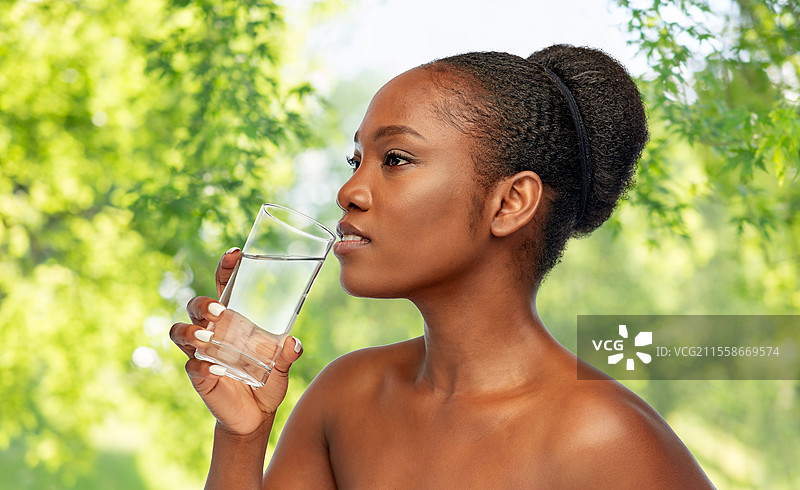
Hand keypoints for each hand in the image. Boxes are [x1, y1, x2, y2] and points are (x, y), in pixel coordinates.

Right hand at [170, 248, 302, 434]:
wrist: (256, 416)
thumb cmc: (267, 382)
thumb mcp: (281, 367)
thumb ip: (287, 355)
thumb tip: (293, 343)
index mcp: (232, 320)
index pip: (222, 287)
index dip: (225, 268)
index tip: (235, 254)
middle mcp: (212, 332)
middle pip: (194, 306)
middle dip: (202, 304)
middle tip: (219, 311)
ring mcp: (201, 353)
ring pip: (180, 332)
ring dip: (191, 332)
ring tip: (208, 338)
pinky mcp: (199, 376)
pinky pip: (192, 366)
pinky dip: (203, 366)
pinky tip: (217, 370)